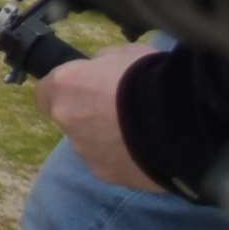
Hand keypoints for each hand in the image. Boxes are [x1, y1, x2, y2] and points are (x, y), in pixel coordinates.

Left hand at [38, 48, 154, 190]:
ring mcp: (86, 152)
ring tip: (139, 133)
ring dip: (106, 139)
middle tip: (120, 111)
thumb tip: (97, 70)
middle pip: (70, 119)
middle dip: (89, 115)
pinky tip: (147, 151)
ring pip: (89, 144)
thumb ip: (101, 64)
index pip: (46, 92)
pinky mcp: (108, 175)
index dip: (65, 91)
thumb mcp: (123, 54)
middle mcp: (67, 121)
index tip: (84, 90)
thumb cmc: (150, 76)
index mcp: (64, 87)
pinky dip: (123, 159)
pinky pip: (110, 164)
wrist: (181, 120)